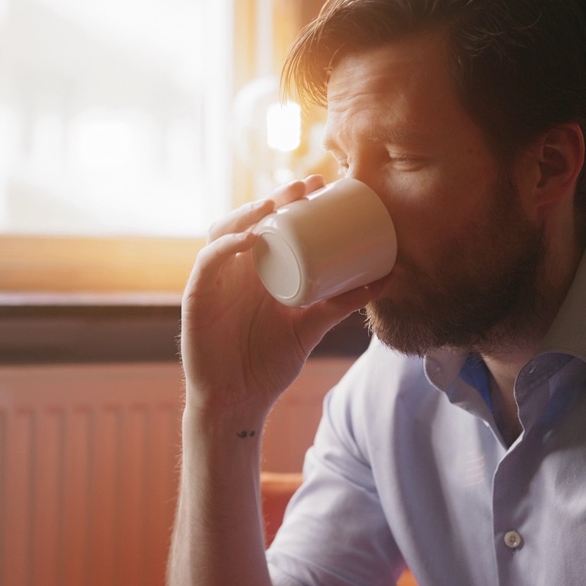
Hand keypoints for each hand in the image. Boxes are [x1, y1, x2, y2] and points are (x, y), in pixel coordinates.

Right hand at [180, 175, 378, 429]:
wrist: (238, 400)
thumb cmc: (270, 362)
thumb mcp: (313, 325)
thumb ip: (343, 303)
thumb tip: (387, 278)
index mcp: (260, 270)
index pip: (272, 223)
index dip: (292, 201)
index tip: (322, 186)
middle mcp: (235, 268)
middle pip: (250, 219)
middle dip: (276, 198)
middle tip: (306, 186)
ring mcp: (216, 279)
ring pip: (225, 230)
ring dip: (249, 213)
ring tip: (277, 204)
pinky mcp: (198, 295)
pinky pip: (208, 261)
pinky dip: (226, 245)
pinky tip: (249, 238)